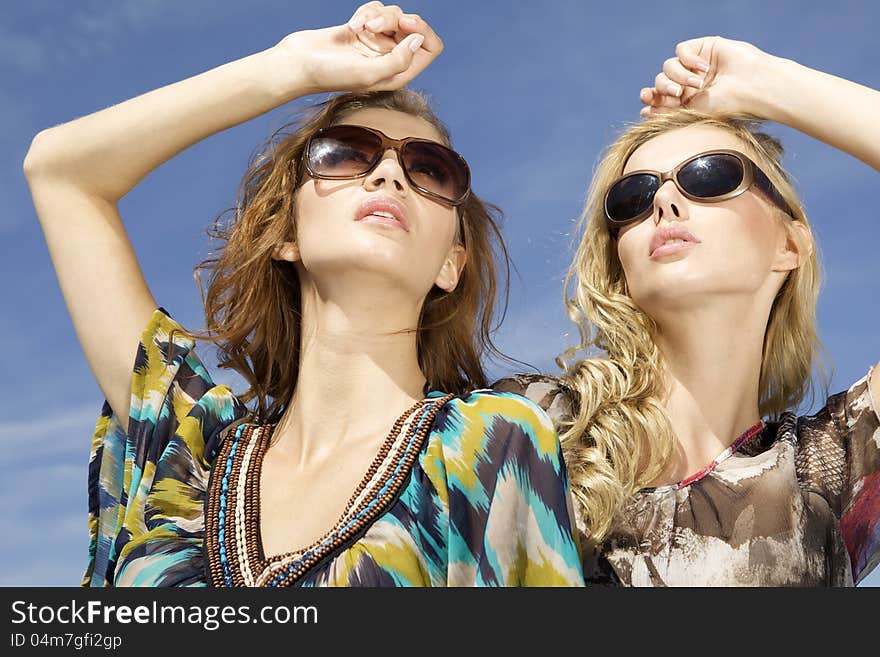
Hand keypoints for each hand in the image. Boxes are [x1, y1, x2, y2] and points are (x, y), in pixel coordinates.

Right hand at [273, 2, 442, 95]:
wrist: (300, 64)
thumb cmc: (332, 75)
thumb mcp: (370, 73)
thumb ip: (399, 60)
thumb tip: (418, 39)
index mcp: (399, 73)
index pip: (430, 48)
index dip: (423, 31)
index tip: (405, 25)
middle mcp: (392, 58)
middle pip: (413, 27)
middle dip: (395, 20)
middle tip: (375, 25)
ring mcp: (377, 42)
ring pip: (394, 14)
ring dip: (376, 15)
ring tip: (358, 27)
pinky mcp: (363, 29)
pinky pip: (376, 9)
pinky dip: (365, 12)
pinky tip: (352, 25)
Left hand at [638, 36, 770, 117]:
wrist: (752, 88)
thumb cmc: (726, 106)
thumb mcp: (692, 112)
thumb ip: (668, 110)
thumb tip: (643, 110)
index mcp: (685, 100)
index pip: (659, 96)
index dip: (650, 96)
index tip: (646, 99)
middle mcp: (689, 82)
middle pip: (660, 80)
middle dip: (664, 87)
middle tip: (679, 94)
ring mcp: (695, 65)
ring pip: (668, 66)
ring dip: (679, 76)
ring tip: (697, 84)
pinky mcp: (703, 48)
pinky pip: (681, 49)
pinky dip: (687, 59)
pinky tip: (703, 68)